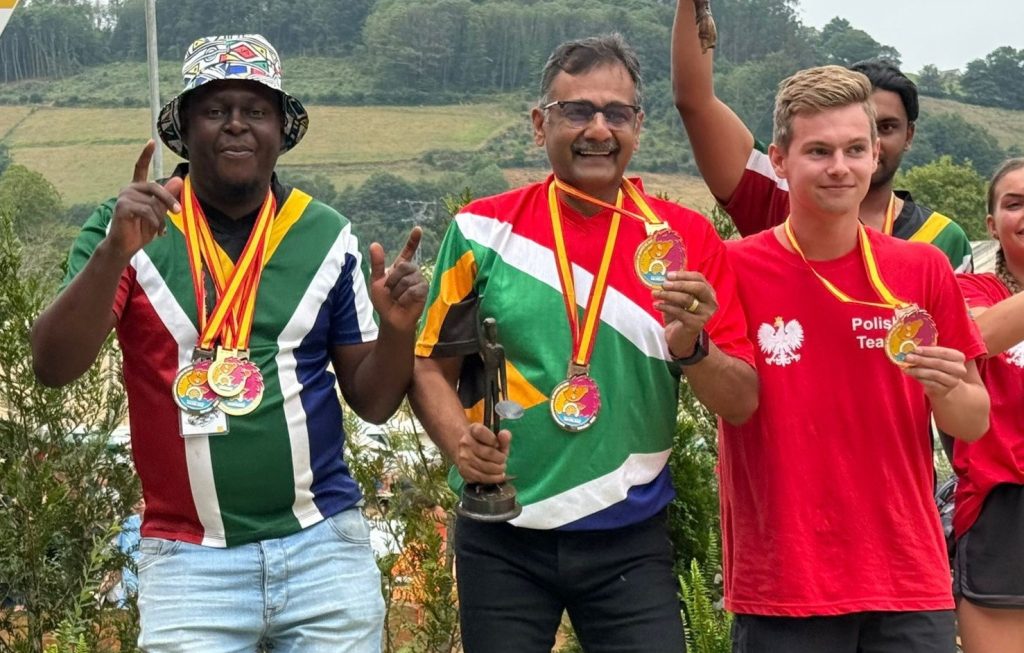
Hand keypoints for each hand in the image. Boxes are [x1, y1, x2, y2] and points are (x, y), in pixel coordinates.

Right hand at [107, 140, 181, 262]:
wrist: (125, 246)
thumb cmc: (141, 230)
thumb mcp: (158, 213)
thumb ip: (166, 197)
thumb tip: (178, 179)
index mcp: (137, 189)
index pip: (140, 168)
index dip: (146, 155)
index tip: (152, 142)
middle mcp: (129, 189)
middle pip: (155, 187)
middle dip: (169, 200)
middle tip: (178, 212)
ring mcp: (124, 196)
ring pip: (152, 203)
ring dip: (160, 219)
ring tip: (160, 230)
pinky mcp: (122, 206)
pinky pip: (147, 211)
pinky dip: (155, 223)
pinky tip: (156, 232)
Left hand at [369, 226, 427, 331]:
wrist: (391, 318)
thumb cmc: (384, 301)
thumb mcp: (376, 281)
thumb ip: (377, 264)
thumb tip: (375, 244)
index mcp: (400, 267)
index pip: (408, 251)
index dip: (413, 240)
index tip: (418, 229)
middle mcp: (412, 272)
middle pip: (404, 266)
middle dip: (392, 280)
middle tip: (390, 291)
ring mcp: (420, 280)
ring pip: (407, 280)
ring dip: (397, 292)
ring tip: (398, 299)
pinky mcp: (424, 291)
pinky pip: (413, 290)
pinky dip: (404, 298)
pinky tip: (404, 303)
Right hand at [456, 423, 510, 483]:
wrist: (467, 453)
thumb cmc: (486, 445)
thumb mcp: (497, 439)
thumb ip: (504, 437)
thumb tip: (504, 435)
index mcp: (473, 430)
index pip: (481, 432)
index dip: (492, 439)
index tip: (497, 444)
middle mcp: (465, 443)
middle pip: (487, 452)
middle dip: (500, 458)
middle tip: (503, 460)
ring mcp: (463, 458)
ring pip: (485, 467)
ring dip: (497, 469)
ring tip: (501, 468)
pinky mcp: (464, 471)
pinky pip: (481, 477)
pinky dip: (492, 478)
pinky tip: (498, 476)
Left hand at [654, 271, 716, 357]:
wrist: (679, 338)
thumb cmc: (679, 314)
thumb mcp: (678, 297)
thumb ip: (677, 285)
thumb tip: (667, 270)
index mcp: (708, 292)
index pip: (699, 278)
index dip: (683, 275)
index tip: (668, 275)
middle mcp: (711, 303)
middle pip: (698, 287)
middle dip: (679, 284)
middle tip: (663, 284)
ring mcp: (705, 314)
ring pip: (687, 299)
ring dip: (668, 295)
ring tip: (655, 294)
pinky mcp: (696, 324)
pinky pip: (680, 312)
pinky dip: (666, 307)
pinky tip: (656, 305)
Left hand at [901, 346, 967, 398]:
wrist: (944, 384)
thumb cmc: (938, 366)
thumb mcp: (936, 357)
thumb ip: (927, 351)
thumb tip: (910, 347)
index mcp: (958, 357)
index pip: (943, 352)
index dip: (928, 351)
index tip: (915, 349)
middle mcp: (959, 369)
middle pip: (938, 363)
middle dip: (920, 359)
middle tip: (907, 357)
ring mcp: (953, 381)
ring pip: (933, 374)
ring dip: (917, 370)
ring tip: (906, 368)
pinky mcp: (945, 390)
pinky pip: (930, 383)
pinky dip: (919, 378)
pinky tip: (912, 374)